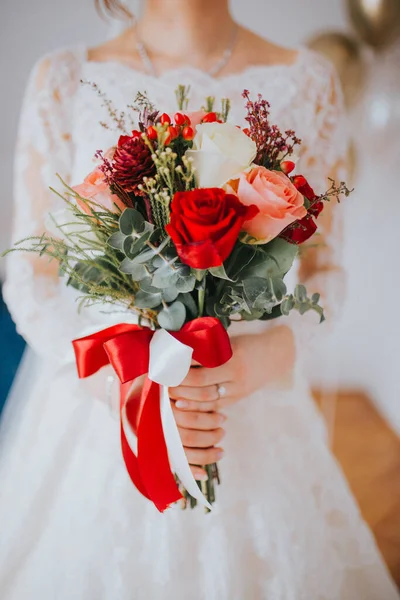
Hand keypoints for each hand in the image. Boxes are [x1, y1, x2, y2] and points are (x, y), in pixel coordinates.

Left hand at [169, 325, 294, 476]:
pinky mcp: (236, 400)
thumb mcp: (229, 340)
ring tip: (169, 394)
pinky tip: (183, 406)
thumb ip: (207, 345)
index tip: (165, 364)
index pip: (201, 365)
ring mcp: (237, 390)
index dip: (182, 366)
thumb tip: (177, 345)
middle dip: (180, 384)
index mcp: (233, 356)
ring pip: (207, 400)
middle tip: (163, 380)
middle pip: (201, 385)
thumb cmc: (248, 343)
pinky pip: (214, 408)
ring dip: (185, 398)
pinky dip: (198, 408)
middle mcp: (235, 376)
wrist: (276, 357)